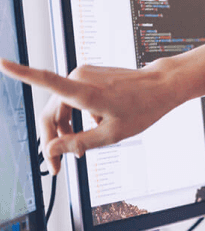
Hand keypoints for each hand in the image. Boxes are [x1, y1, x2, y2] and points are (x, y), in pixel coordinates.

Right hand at [0, 59, 178, 174]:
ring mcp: (84, 74)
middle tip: (56, 166)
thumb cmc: (143, 108)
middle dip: (52, 140)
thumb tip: (52, 151)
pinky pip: (72, 99)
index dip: (21, 73)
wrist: (162, 86)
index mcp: (85, 91)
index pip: (46, 80)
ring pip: (61, 107)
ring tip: (77, 151)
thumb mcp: (112, 135)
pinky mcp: (89, 75)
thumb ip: (78, 143)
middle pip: (51, 112)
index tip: (1, 63)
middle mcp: (80, 78)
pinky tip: (90, 129)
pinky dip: (75, 117)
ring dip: (64, 130)